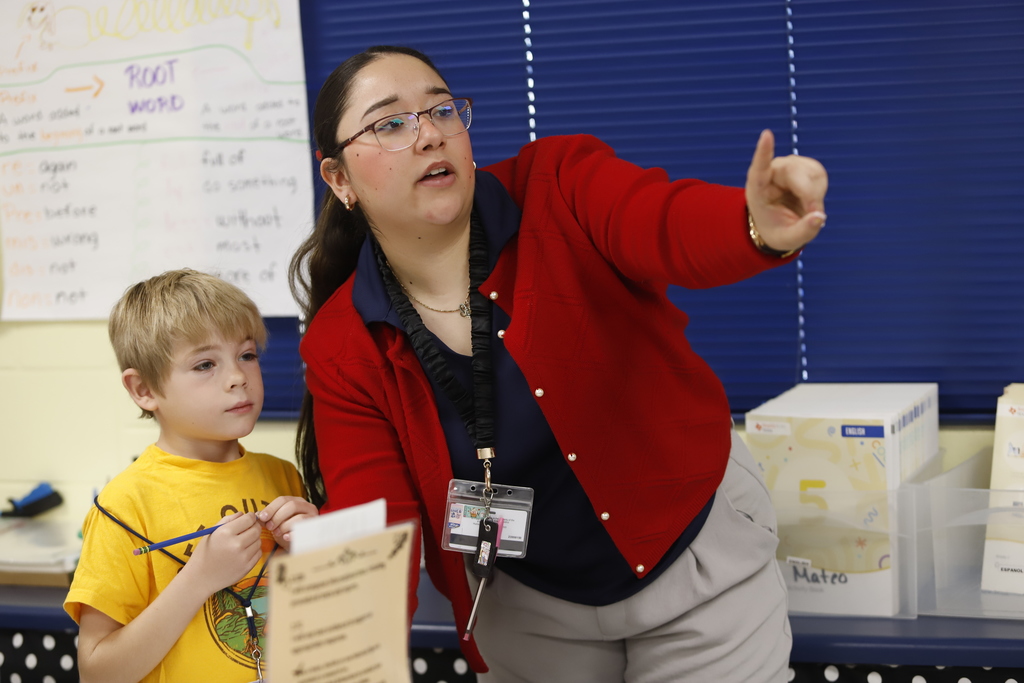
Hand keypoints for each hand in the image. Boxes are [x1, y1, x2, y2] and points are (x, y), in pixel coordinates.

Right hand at [183, 512, 262, 595]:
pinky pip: (258, 553)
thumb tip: (243, 514)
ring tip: (242, 542)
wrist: (200, 578)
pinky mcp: (247, 567)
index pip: (249, 519)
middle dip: (254, 527)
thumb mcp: (211, 533)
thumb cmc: (204, 553)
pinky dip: (253, 551)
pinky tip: (243, 552)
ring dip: (253, 539)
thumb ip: (227, 520)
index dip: (250, 517)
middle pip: (256, 530)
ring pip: (259, 541)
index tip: (248, 519)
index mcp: (225, 533)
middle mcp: (235, 544)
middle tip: (247, 529)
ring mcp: (242, 557)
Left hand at [257, 496, 317, 550]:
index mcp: (297, 501)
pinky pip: (303, 530)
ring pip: (298, 517)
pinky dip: (292, 534)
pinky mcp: (315, 529)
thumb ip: (268, 518)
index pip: (282, 499)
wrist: (298, 544)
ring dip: (284, 526)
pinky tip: (285, 537)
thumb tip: (257, 515)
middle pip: (291, 505)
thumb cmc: (286, 531)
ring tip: (277, 533)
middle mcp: (307, 506)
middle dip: (277, 516)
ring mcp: (313, 518)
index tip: (262, 517)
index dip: (271, 508)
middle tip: (269, 527)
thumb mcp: (276, 523)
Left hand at [745, 129, 827, 252]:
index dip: (764, 151)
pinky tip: (810, 199)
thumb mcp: (788, 239)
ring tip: (807, 210)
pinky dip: (820, 190)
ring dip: (815, 194)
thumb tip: (820, 217)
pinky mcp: (803, 166)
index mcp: (757, 189)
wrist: (780, 225)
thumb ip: (803, 231)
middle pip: (795, 172)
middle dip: (808, 193)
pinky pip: (819, 173)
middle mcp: (771, 172)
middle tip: (814, 214)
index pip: (759, 167)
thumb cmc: (777, 231)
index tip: (766, 134)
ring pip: (811, 172)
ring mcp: (788, 167)